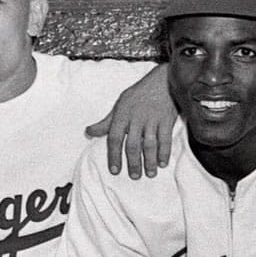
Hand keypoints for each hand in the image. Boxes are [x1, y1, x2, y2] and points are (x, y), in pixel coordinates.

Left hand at [85, 64, 175, 179]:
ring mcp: (152, 119)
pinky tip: (162, 163)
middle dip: (133, 163)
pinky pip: (165, 139)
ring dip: (149, 161)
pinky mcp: (167, 119)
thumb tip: (89, 131)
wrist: (164, 80)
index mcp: (122, 115)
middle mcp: (137, 118)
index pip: (115, 138)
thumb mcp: (120, 105)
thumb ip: (106, 122)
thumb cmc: (140, 94)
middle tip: (134, 176)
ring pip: (149, 144)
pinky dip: (164, 152)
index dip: (113, 156)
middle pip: (133, 145)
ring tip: (149, 173)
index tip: (114, 170)